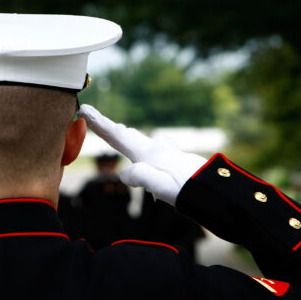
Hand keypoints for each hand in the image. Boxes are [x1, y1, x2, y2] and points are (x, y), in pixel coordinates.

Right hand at [78, 104, 206, 205]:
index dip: (99, 124)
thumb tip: (124, 173)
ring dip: (126, 136)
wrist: (215, 190)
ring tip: (118, 132)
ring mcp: (166, 153)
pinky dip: (142, 147)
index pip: (118, 136)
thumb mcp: (160, 185)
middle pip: (127, 135)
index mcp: (148, 153)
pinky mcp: (175, 161)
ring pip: (141, 142)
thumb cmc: (188, 190)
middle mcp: (156, 149)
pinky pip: (151, 150)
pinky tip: (149, 153)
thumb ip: (140, 176)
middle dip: (109, 127)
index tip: (84, 109)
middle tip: (93, 117)